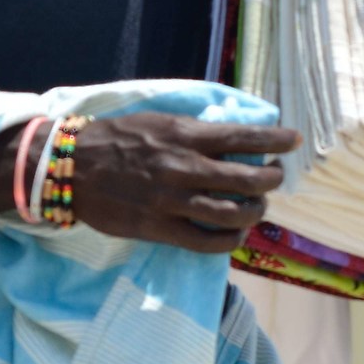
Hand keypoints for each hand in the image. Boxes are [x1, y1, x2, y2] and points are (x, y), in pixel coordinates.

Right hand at [69, 114, 298, 252]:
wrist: (69, 167)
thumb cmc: (116, 138)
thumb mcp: (158, 120)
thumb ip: (194, 131)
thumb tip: (233, 136)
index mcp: (183, 135)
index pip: (242, 136)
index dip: (274, 139)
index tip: (293, 139)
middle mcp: (182, 168)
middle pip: (247, 179)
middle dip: (271, 179)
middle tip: (274, 176)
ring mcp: (171, 202)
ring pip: (232, 213)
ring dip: (255, 210)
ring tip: (257, 205)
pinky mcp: (158, 229)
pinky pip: (206, 242)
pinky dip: (229, 240)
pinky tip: (235, 233)